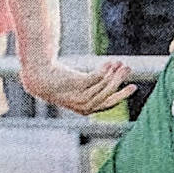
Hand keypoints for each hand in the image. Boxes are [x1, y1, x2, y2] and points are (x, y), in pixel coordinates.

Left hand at [20, 59, 135, 114]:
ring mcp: (79, 97)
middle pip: (108, 96)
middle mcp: (83, 107)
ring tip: (119, 63)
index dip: (121, 95)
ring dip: (113, 75)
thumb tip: (115, 72)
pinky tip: (109, 63)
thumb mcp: (79, 85)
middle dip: (119, 82)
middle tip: (128, 68)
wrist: (40, 78)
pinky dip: (104, 70)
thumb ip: (95, 84)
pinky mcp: (75, 86)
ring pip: (103, 86)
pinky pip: (95, 78)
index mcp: (85, 109)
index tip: (133, 86)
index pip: (108, 104)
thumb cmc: (60, 81)